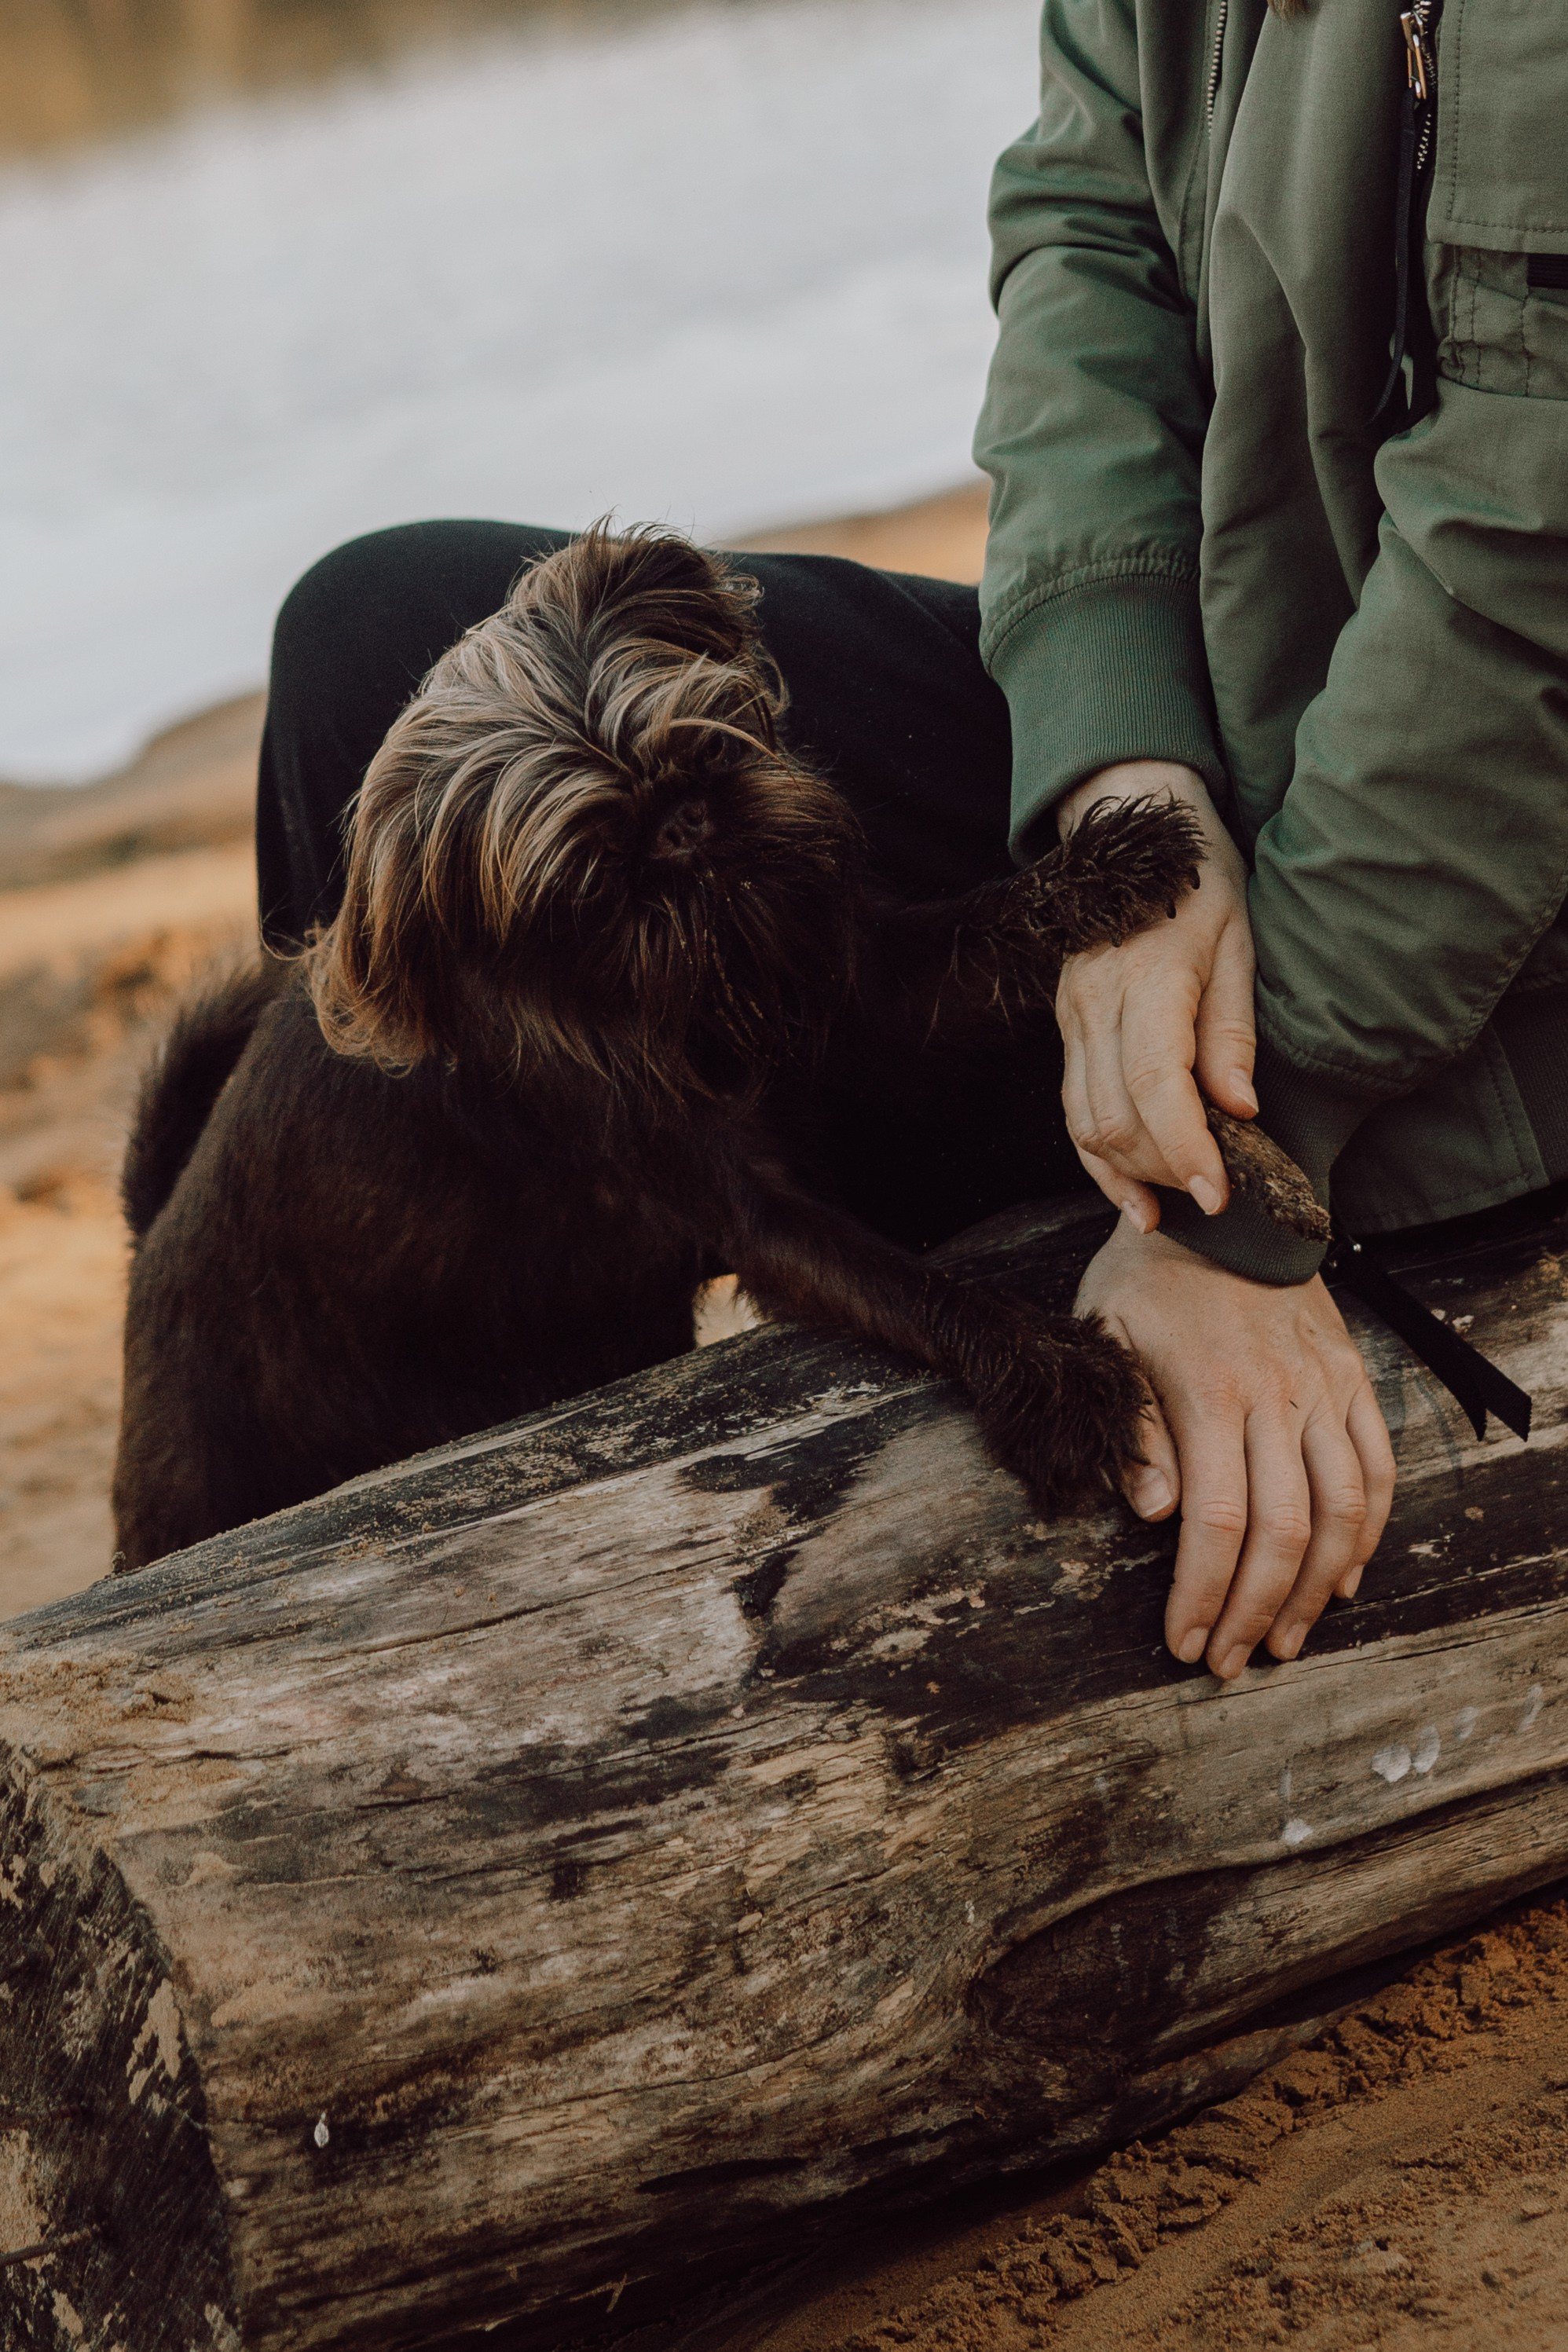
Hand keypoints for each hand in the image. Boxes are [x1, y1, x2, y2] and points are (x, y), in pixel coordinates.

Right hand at [1056, 760, 1254, 1231]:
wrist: (1136, 835)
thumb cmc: (1202, 885)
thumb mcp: (1240, 945)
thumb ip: (1233, 1031)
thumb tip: (1239, 1110)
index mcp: (1147, 978)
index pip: (1155, 1083)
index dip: (1186, 1149)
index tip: (1219, 1195)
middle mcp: (1095, 1003)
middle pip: (1116, 1116)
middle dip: (1166, 1169)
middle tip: (1219, 1190)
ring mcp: (1072, 1017)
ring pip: (1085, 1122)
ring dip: (1132, 1172)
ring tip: (1179, 1197)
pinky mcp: (1065, 1028)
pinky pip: (1073, 1109)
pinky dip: (1099, 1159)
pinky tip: (1133, 1194)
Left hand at [1077, 1220, 1395, 1675]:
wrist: (1224, 1204)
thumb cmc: (1150, 1277)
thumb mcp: (1109, 1336)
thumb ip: (1134, 1427)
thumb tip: (1150, 1513)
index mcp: (1209, 1392)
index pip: (1218, 1522)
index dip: (1205, 1594)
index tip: (1184, 1643)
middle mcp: (1277, 1397)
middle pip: (1283, 1531)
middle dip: (1257, 1611)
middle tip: (1231, 1661)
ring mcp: (1324, 1389)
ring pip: (1343, 1511)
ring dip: (1318, 1588)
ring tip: (1289, 1639)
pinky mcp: (1353, 1379)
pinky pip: (1378, 1469)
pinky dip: (1370, 1533)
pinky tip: (1345, 1578)